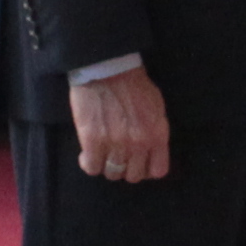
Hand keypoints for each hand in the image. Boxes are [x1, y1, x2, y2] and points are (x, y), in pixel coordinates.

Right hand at [70, 65, 170, 183]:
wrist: (108, 69)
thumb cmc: (134, 84)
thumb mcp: (157, 107)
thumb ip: (156, 130)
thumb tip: (152, 149)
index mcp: (157, 135)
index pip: (158, 170)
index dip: (147, 170)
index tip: (139, 164)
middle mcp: (139, 144)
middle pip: (134, 175)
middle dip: (127, 169)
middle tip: (118, 157)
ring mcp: (116, 145)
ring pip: (112, 174)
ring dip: (107, 166)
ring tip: (102, 154)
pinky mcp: (93, 142)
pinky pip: (92, 168)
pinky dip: (89, 164)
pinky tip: (88, 154)